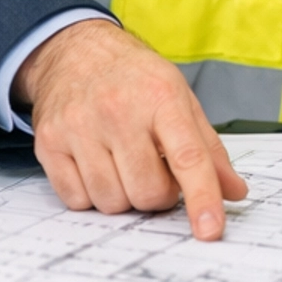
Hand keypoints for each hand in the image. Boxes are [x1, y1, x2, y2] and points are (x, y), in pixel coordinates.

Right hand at [14, 19, 247, 240]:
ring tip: (123, 164)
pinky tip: (96, 166)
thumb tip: (233, 191)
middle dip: (158, 194)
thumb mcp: (180, 98)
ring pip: (111, 202)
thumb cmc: (134, 78)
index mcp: (161, 98)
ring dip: (124, 196)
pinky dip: (91, 194)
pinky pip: (77, 200)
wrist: (74, 51)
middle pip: (148, 192)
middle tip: (154, 169)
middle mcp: (118, 111)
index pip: (187, 157)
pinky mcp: (49, 143)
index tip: (210, 230)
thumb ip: (209, 149)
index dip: (202, 197)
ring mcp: (79, 127)